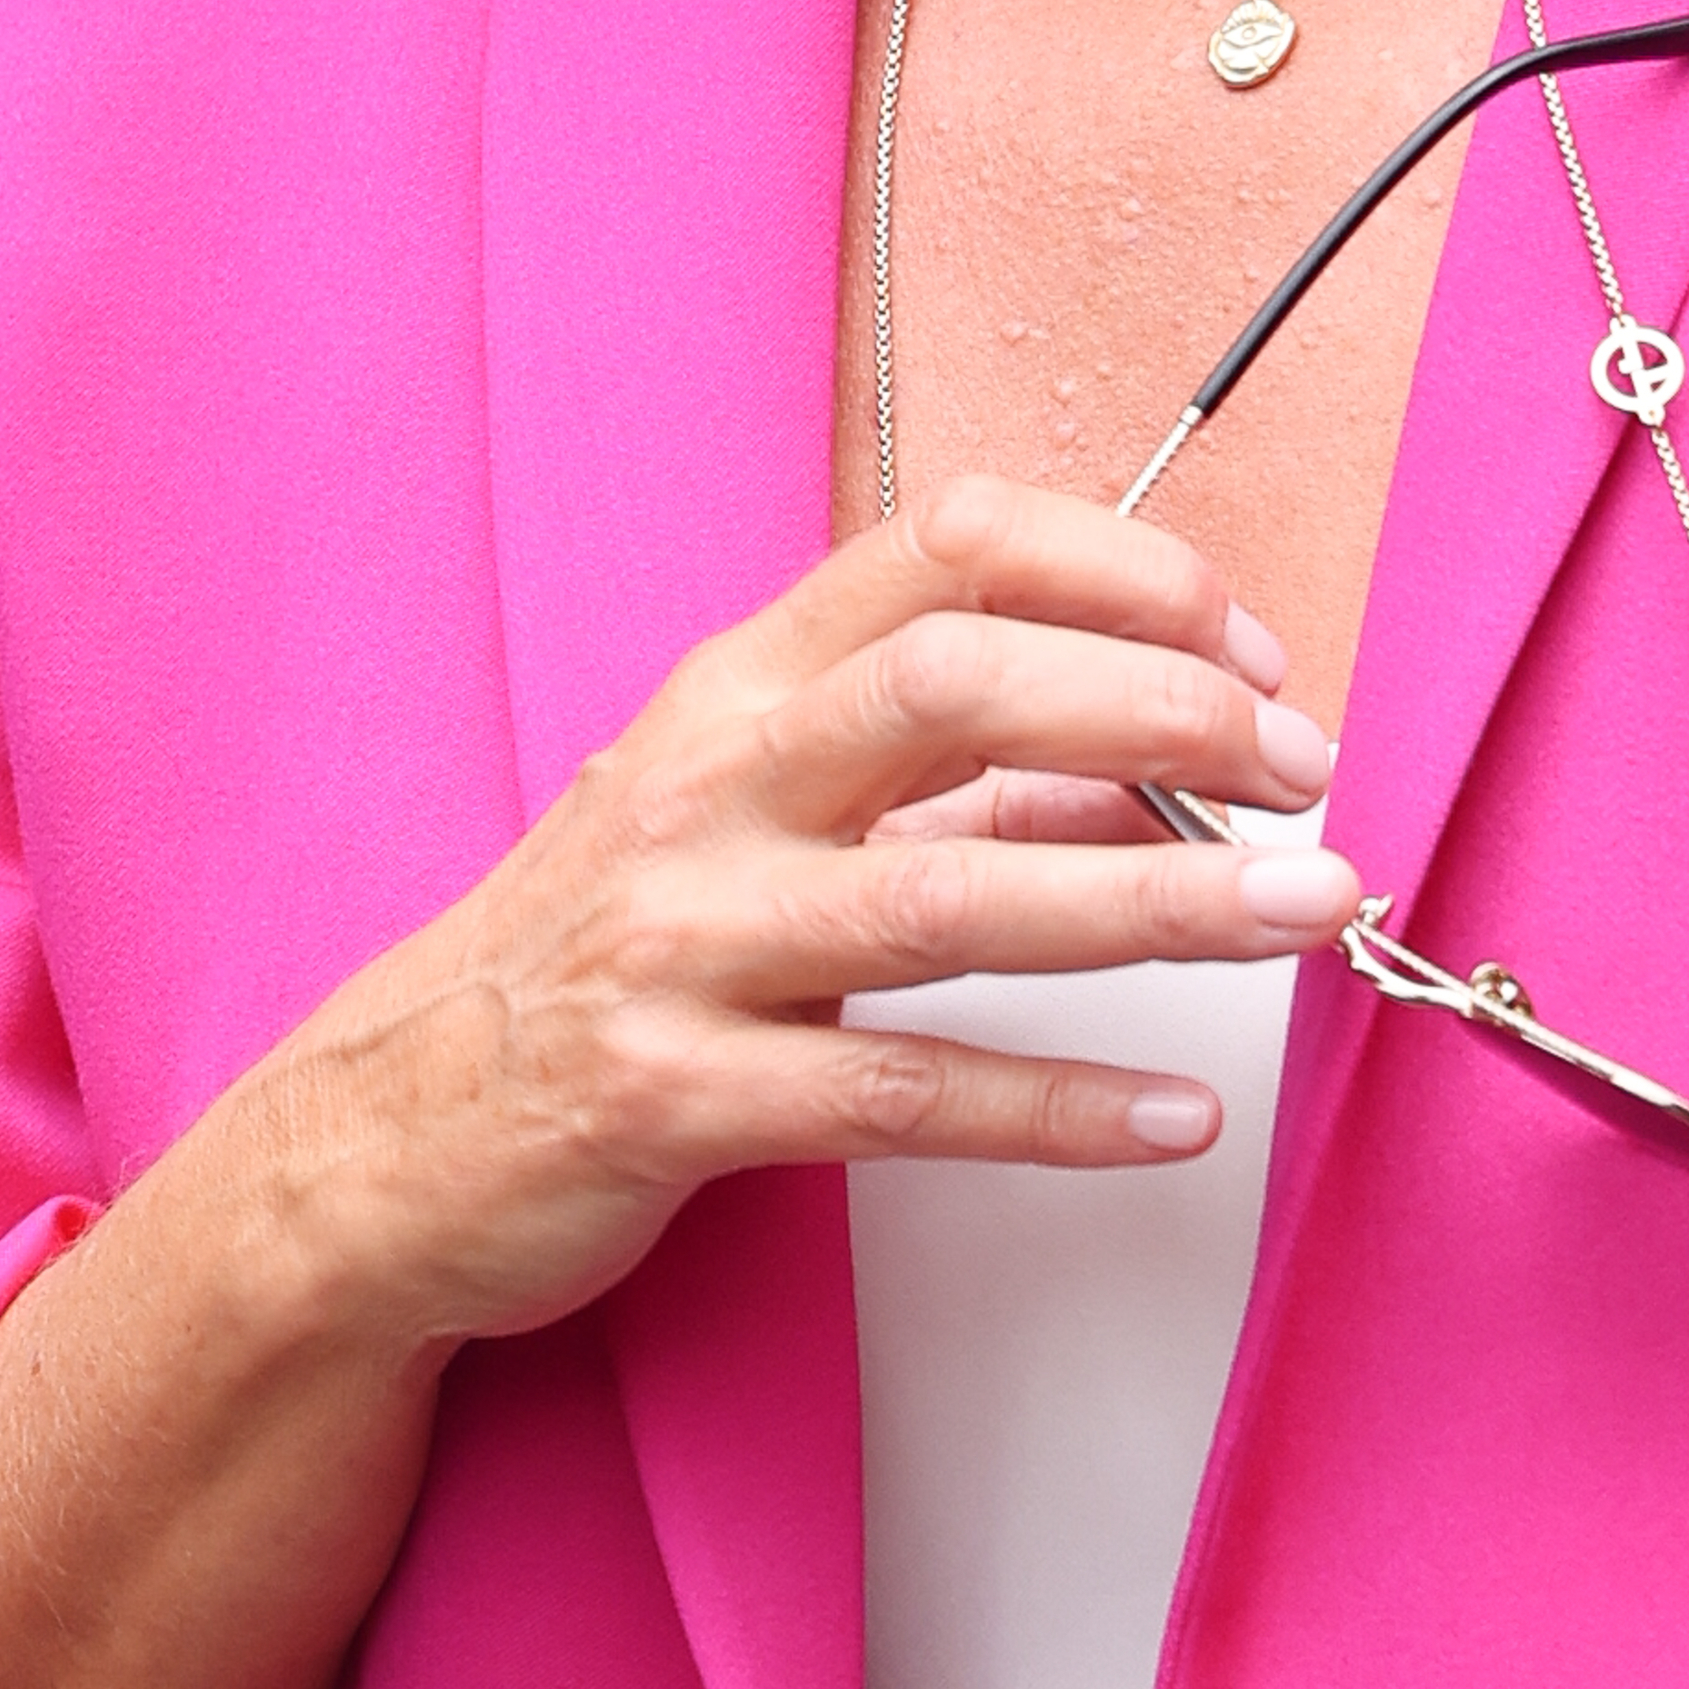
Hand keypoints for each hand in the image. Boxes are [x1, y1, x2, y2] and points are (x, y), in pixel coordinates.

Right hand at [234, 474, 1350, 1359]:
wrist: (381, 1139)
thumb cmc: (605, 955)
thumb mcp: (757, 825)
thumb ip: (950, 786)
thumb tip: (1160, 762)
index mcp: (738, 689)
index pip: (942, 548)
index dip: (1115, 572)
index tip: (1250, 641)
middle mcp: (709, 787)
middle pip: (955, 686)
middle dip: (1157, 709)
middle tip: (1302, 768)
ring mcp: (681, 941)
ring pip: (949, 897)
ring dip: (1154, 901)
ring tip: (1307, 912)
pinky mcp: (669, 1098)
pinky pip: (896, 1097)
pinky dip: (1052, 1106)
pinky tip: (1175, 1116)